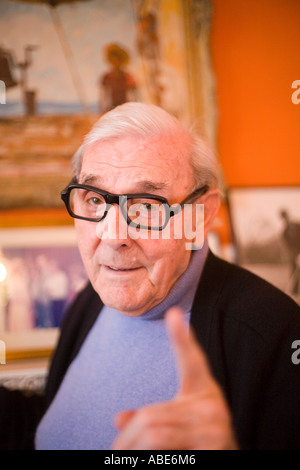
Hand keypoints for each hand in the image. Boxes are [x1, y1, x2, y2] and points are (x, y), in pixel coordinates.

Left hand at [111, 307, 237, 449]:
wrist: (229, 464)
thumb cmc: (200, 442)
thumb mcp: (179, 423)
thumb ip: (154, 416)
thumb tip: (118, 418)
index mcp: (205, 390)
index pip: (192, 361)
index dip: (181, 339)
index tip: (173, 313)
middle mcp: (214, 405)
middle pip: (151, 416)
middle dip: (129, 435)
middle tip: (114, 450)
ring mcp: (216, 428)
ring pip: (154, 434)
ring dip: (132, 447)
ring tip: (120, 453)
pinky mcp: (213, 448)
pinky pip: (165, 447)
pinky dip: (148, 455)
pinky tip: (146, 455)